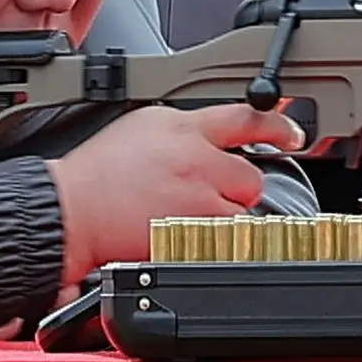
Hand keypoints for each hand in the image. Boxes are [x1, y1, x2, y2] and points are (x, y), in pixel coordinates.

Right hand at [45, 103, 303, 284]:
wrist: (67, 210)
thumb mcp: (139, 130)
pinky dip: (210, 243)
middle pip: (250, 175)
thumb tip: (212, 140)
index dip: (277, 126)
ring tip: (183, 220)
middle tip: (203, 199)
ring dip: (221, 219)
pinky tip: (182, 238)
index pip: (244, 118)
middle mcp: (194, 154)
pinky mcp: (190, 228)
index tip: (294, 134)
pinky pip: (222, 239)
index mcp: (179, 125)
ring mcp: (195, 193)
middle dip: (234, 191)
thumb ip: (183, 132)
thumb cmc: (93, 176)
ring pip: (240, 211)